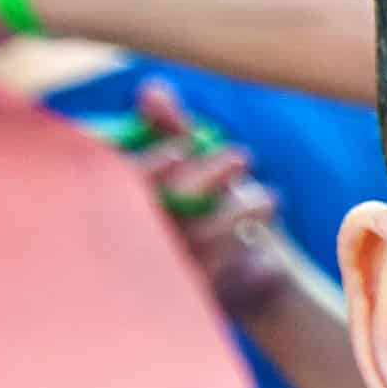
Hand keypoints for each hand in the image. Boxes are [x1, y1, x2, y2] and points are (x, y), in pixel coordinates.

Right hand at [124, 86, 290, 310]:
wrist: (252, 267)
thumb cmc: (210, 199)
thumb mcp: (192, 158)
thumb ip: (170, 126)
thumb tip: (153, 88)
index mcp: (116, 198)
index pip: (119, 182)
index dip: (145, 168)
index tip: (182, 150)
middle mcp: (126, 237)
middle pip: (159, 208)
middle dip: (203, 180)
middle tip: (241, 157)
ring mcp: (154, 272)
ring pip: (192, 238)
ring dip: (236, 211)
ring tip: (270, 198)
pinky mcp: (185, 298)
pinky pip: (212, 273)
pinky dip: (240, 250)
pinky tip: (261, 238)